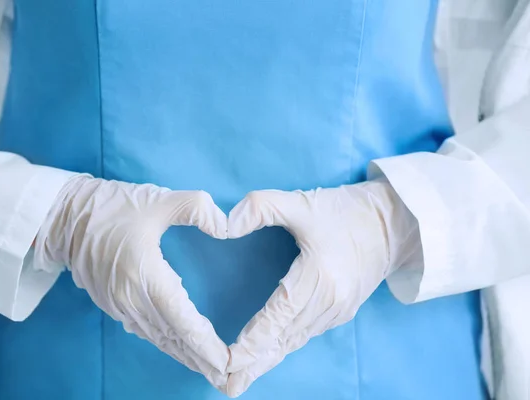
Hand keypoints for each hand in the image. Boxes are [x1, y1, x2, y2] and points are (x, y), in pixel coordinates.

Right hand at [34, 176, 229, 389]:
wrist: (63, 217)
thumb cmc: (112, 206)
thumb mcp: (159, 199)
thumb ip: (197, 208)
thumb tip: (226, 227)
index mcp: (144, 275)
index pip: (181, 319)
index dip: (204, 343)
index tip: (226, 361)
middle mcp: (131, 299)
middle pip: (172, 338)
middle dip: (200, 359)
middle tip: (226, 377)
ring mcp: (120, 305)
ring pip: (158, 338)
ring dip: (184, 355)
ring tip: (208, 370)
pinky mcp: (112, 305)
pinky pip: (145, 331)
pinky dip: (166, 343)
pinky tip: (179, 349)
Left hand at [224, 180, 418, 396]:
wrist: (392, 224)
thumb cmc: (344, 211)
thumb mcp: (301, 201)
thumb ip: (260, 208)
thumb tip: (225, 226)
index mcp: (320, 278)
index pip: (278, 315)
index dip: (254, 340)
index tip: (230, 361)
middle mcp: (330, 303)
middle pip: (285, 338)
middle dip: (255, 363)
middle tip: (227, 386)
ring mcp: (337, 311)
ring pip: (295, 341)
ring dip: (268, 360)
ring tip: (240, 380)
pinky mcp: (341, 312)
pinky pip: (306, 335)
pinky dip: (284, 347)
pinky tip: (269, 356)